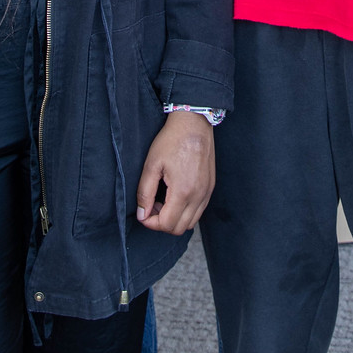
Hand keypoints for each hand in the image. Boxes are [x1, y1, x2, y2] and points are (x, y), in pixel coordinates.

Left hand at [136, 111, 214, 234]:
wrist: (194, 124)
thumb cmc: (172, 140)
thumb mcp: (152, 165)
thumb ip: (145, 193)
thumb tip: (142, 214)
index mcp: (183, 191)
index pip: (167, 224)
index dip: (151, 223)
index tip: (143, 213)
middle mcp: (198, 196)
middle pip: (179, 228)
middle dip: (162, 223)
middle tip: (152, 206)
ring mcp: (207, 192)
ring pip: (191, 223)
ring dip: (174, 218)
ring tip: (163, 201)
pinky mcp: (210, 187)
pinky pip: (199, 211)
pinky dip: (186, 211)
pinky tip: (175, 196)